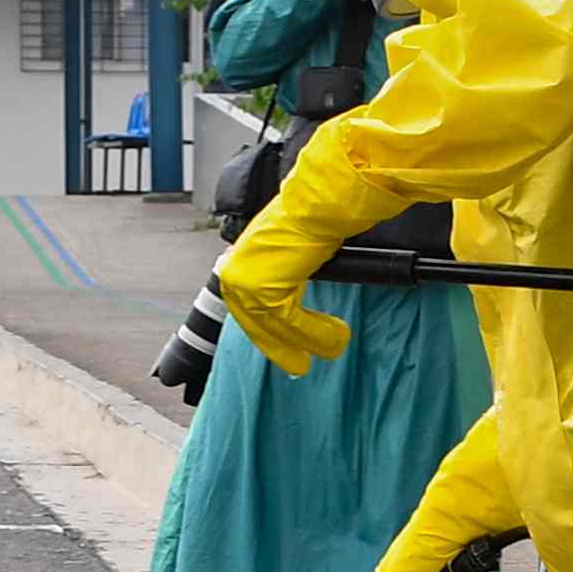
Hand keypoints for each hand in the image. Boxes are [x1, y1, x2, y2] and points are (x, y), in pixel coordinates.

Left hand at [210, 205, 350, 378]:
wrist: (317, 204)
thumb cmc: (309, 218)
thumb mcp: (287, 249)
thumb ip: (283, 273)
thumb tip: (293, 292)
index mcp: (237, 263)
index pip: (247, 311)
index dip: (267, 335)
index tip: (284, 350)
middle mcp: (236, 275)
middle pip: (258, 326)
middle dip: (281, 349)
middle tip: (300, 367)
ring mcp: (248, 285)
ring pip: (279, 328)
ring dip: (311, 342)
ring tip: (335, 349)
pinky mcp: (266, 293)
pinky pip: (293, 324)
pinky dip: (317, 334)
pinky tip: (336, 338)